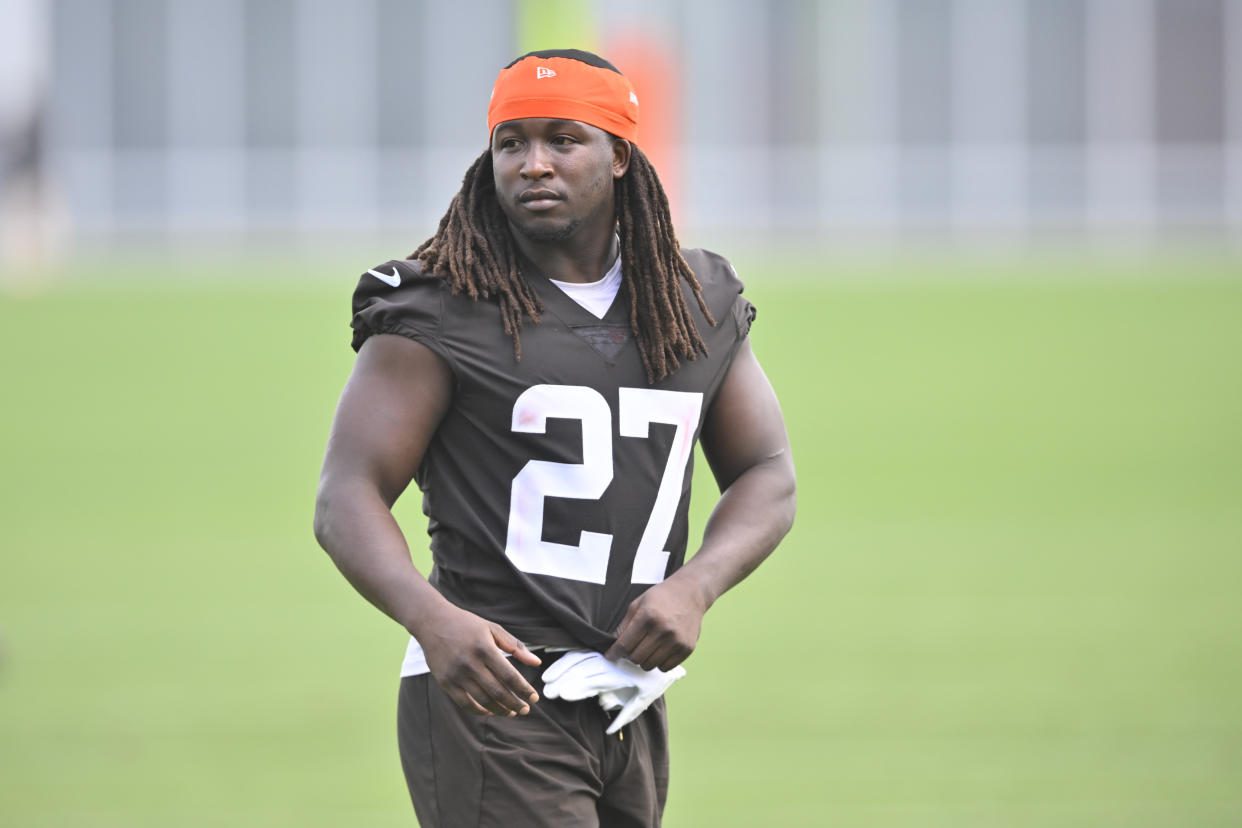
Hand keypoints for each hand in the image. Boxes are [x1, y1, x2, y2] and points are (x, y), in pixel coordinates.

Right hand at [417, 603, 541, 715]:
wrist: (432, 622)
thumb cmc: (467, 624)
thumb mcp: (492, 628)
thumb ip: (515, 646)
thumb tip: (537, 663)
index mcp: (484, 648)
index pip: (509, 675)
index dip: (524, 689)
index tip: (534, 697)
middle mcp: (470, 663)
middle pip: (498, 691)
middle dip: (515, 704)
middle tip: (525, 710)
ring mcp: (456, 674)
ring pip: (483, 700)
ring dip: (500, 710)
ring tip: (511, 712)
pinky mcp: (445, 682)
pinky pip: (465, 703)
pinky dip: (479, 711)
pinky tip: (491, 711)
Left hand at [605, 578, 706, 671]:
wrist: (690, 593)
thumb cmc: (661, 597)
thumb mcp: (637, 604)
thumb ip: (624, 626)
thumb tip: (613, 646)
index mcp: (647, 616)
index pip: (625, 644)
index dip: (614, 653)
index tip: (610, 656)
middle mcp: (662, 630)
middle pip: (636, 658)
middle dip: (630, 655)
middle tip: (633, 647)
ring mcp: (676, 640)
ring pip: (650, 665)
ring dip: (644, 660)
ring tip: (647, 648)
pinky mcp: (687, 648)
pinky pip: (665, 667)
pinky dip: (659, 663)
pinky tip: (660, 651)